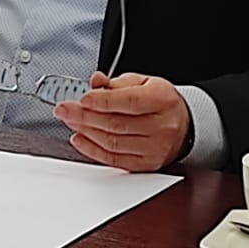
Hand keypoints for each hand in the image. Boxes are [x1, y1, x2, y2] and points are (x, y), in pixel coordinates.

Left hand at [52, 72, 190, 172]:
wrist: (184, 125)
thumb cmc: (160, 102)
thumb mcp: (143, 83)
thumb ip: (116, 83)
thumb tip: (94, 82)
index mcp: (162, 99)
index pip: (129, 101)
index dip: (102, 101)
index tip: (81, 98)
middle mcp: (162, 126)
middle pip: (117, 124)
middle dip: (85, 116)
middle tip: (64, 109)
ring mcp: (155, 148)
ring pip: (113, 143)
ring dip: (86, 131)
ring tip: (70, 121)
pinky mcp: (146, 164)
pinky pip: (114, 160)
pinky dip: (93, 150)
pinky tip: (80, 139)